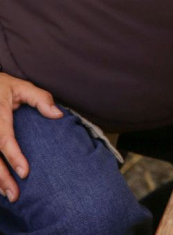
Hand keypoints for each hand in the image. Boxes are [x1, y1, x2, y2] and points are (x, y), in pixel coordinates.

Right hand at [0, 73, 62, 202]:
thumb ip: (40, 99)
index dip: (13, 156)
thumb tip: (58, 115)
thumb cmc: (4, 87)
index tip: (25, 172)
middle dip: (2, 177)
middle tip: (15, 194)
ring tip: (9, 195)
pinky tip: (0, 186)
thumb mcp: (22, 87)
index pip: (4, 138)